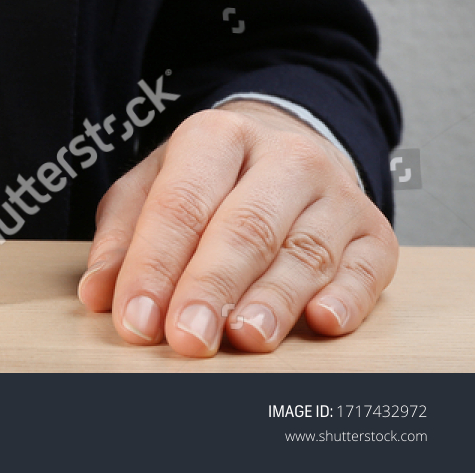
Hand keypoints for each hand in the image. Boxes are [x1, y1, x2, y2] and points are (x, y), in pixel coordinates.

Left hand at [77, 99, 397, 355]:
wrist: (287, 147)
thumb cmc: (209, 180)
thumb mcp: (153, 187)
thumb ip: (123, 237)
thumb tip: (99, 292)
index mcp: (216, 136)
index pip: (181, 204)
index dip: (155, 265)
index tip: (135, 318)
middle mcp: (284, 157)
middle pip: (245, 227)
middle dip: (212, 287)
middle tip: (187, 337)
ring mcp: (336, 193)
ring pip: (305, 250)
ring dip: (273, 300)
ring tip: (245, 337)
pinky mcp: (375, 231)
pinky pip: (366, 267)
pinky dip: (346, 297)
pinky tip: (322, 321)